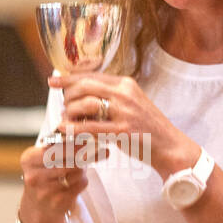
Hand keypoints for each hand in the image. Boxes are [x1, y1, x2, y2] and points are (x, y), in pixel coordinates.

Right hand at [18, 141, 86, 222]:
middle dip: (80, 156)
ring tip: (77, 171)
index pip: (54, 149)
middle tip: (87, 154)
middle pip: (68, 161)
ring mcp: (45, 191)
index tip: (86, 140)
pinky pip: (80, 184)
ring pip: (77, 172)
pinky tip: (75, 182)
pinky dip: (82, 181)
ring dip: (82, 170)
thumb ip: (61, 147)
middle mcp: (34, 176)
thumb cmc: (44, 177)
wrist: (38, 207)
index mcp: (28, 160)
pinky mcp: (58, 202)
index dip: (73, 145)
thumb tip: (87, 137)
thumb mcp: (44, 160)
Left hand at [50, 72, 198, 178]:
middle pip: (85, 86)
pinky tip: (66, 131)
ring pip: (86, 105)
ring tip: (65, 121)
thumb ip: (112, 97)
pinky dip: (75, 129)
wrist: (169, 146)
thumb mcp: (132, 104)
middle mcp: (125, 94)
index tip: (53, 81)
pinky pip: (91, 127)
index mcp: (126, 84)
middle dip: (68, 96)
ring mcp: (124, 112)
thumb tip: (84, 95)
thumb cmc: (148, 128)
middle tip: (63, 107)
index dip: (69, 78)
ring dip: (70, 113)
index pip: (92, 75)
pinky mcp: (123, 130)